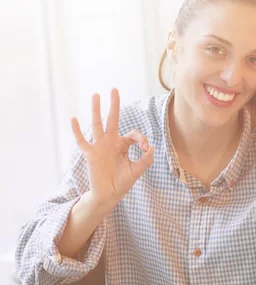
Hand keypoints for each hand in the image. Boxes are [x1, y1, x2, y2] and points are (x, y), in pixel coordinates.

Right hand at [71, 89, 153, 208]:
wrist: (109, 195)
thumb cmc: (122, 182)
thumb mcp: (137, 170)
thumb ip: (146, 159)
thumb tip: (152, 147)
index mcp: (122, 145)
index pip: (134, 134)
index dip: (142, 139)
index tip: (146, 149)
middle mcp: (110, 142)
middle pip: (112, 119)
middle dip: (114, 105)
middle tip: (114, 89)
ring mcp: (99, 146)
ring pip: (97, 125)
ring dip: (96, 110)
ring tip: (96, 95)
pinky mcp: (90, 154)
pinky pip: (82, 141)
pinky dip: (77, 131)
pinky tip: (73, 119)